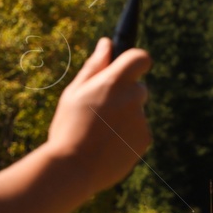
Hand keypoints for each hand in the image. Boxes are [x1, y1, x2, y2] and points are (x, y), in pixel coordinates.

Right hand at [46, 38, 151, 191]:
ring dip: (123, 119)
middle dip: (123, 96)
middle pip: (137, 88)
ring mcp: (141, 120)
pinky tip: (106, 147)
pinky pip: (137, 132)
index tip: (125, 69)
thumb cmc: (68, 128)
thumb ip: (94, 66)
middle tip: (99, 112)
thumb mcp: (74, 93)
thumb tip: (106, 43)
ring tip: (98, 135)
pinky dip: (126, 137)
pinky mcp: (145, 140)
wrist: (72, 170)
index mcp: (114, 81)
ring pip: (136, 112)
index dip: (134, 61)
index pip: (140, 57)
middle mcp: (133, 97)